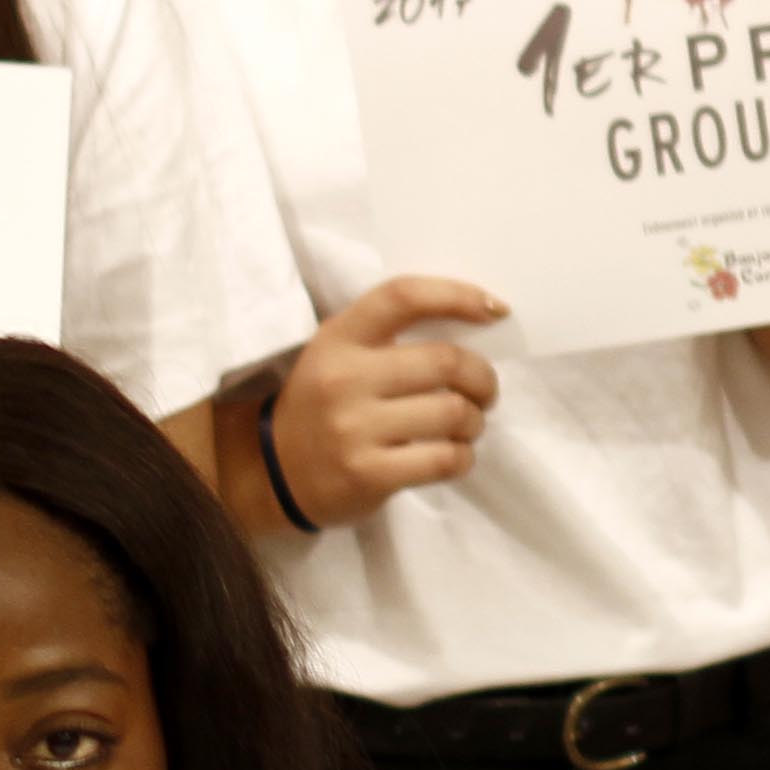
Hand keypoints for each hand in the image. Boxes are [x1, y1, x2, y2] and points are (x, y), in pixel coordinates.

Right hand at [276, 277, 510, 517]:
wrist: (274, 471)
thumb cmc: (323, 404)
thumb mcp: (339, 353)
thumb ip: (390, 336)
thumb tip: (477, 322)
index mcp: (339, 337)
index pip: (404, 297)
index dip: (457, 295)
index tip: (495, 309)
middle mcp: (344, 377)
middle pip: (446, 361)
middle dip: (482, 378)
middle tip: (483, 392)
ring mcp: (354, 428)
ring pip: (453, 413)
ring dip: (475, 421)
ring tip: (466, 426)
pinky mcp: (368, 474)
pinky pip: (444, 459)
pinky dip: (463, 457)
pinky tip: (453, 454)